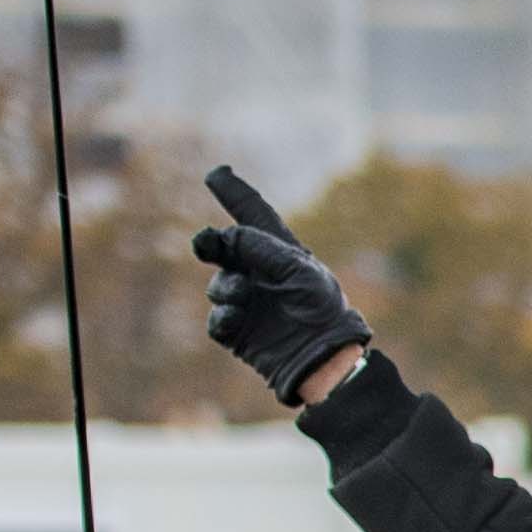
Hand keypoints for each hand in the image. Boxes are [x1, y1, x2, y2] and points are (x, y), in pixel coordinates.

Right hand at [193, 167, 373, 406]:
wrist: (324, 357)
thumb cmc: (322, 310)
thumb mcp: (300, 271)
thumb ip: (263, 248)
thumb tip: (228, 236)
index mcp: (281, 253)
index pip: (254, 216)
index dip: (235, 194)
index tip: (216, 174)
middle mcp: (259, 273)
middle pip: (223, 248)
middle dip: (210, 243)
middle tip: (206, 243)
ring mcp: (246, 301)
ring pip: (218, 285)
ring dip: (227, 287)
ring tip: (245, 296)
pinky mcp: (237, 331)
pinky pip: (217, 319)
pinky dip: (224, 315)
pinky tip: (236, 316)